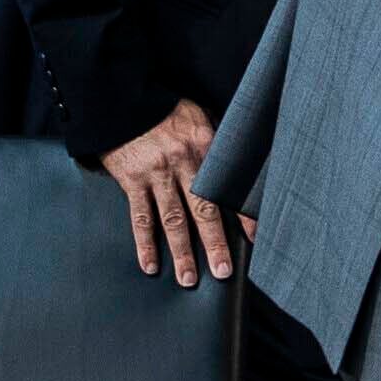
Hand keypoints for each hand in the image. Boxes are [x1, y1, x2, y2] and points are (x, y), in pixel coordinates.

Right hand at [103, 101, 231, 284]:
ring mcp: (157, 174)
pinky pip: (140, 217)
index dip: (243, 213)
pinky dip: (144, 243)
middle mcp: (184, 162)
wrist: (124, 101)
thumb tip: (236, 169)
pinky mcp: (132, 181)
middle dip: (214, 243)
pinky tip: (150, 265)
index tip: (256, 237)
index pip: (230, 185)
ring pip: (173, 220)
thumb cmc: (166, 110)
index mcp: (206, 146)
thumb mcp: (199, 117)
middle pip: (203, 209)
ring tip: (189, 279)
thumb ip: (215, 144)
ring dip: (182, 252)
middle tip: (222, 271)